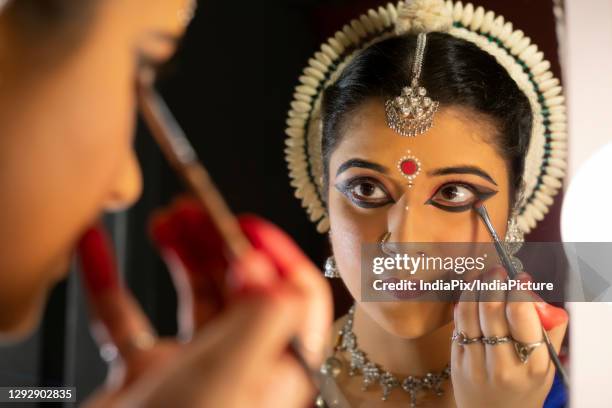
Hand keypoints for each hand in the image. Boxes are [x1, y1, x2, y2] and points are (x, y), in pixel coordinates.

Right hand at [78, 199, 331, 407]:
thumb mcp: (229, 378)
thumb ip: (261, 320)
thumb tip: (270, 269)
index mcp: (275, 365)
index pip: (297, 297)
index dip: (276, 253)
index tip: (243, 222)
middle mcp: (240, 363)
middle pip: (241, 287)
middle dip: (219, 241)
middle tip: (195, 209)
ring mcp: (193, 367)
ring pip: (193, 295)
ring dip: (178, 253)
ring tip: (163, 220)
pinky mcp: (149, 374)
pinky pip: (130, 317)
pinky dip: (112, 281)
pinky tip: (96, 250)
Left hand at [451, 266, 567, 407]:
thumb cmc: (524, 387)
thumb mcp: (547, 365)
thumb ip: (549, 329)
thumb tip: (536, 289)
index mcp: (532, 364)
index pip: (521, 317)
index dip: (518, 290)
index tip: (519, 277)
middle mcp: (502, 365)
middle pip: (492, 310)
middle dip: (495, 283)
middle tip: (498, 271)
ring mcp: (476, 364)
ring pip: (470, 313)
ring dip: (476, 288)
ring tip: (484, 277)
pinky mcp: (456, 361)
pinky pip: (458, 324)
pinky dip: (464, 303)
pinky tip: (471, 294)